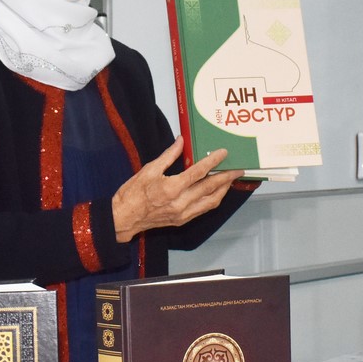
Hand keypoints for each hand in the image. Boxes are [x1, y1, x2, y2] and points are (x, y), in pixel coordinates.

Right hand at [112, 139, 242, 242]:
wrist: (124, 218)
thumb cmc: (133, 193)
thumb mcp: (148, 169)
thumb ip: (168, 156)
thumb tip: (181, 141)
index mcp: (171, 188)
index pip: (199, 172)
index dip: (213, 162)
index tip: (224, 154)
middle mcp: (180, 202)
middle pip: (210, 188)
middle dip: (226, 177)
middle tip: (238, 168)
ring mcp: (183, 213)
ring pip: (211, 201)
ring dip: (223, 190)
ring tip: (231, 179)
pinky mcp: (182, 220)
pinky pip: (203, 209)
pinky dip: (213, 199)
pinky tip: (216, 191)